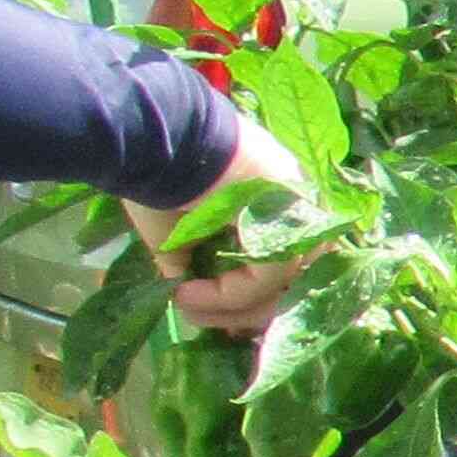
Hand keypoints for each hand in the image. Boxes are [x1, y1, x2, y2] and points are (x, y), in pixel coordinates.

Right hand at [130, 110, 312, 339]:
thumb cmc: (159, 170)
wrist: (154, 132)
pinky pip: (265, 278)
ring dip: (232, 312)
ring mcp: (303, 209)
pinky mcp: (290, 217)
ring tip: (187, 309)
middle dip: (247, 316)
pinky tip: (187, 295)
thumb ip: (191, 262)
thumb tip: (185, 296)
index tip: (217, 320)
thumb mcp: (179, 228)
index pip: (290, 267)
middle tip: (203, 324)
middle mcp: (301, 206)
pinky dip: (225, 297)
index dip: (256, 303)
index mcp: (281, 203)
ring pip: (284, 289)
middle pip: (295, 284)